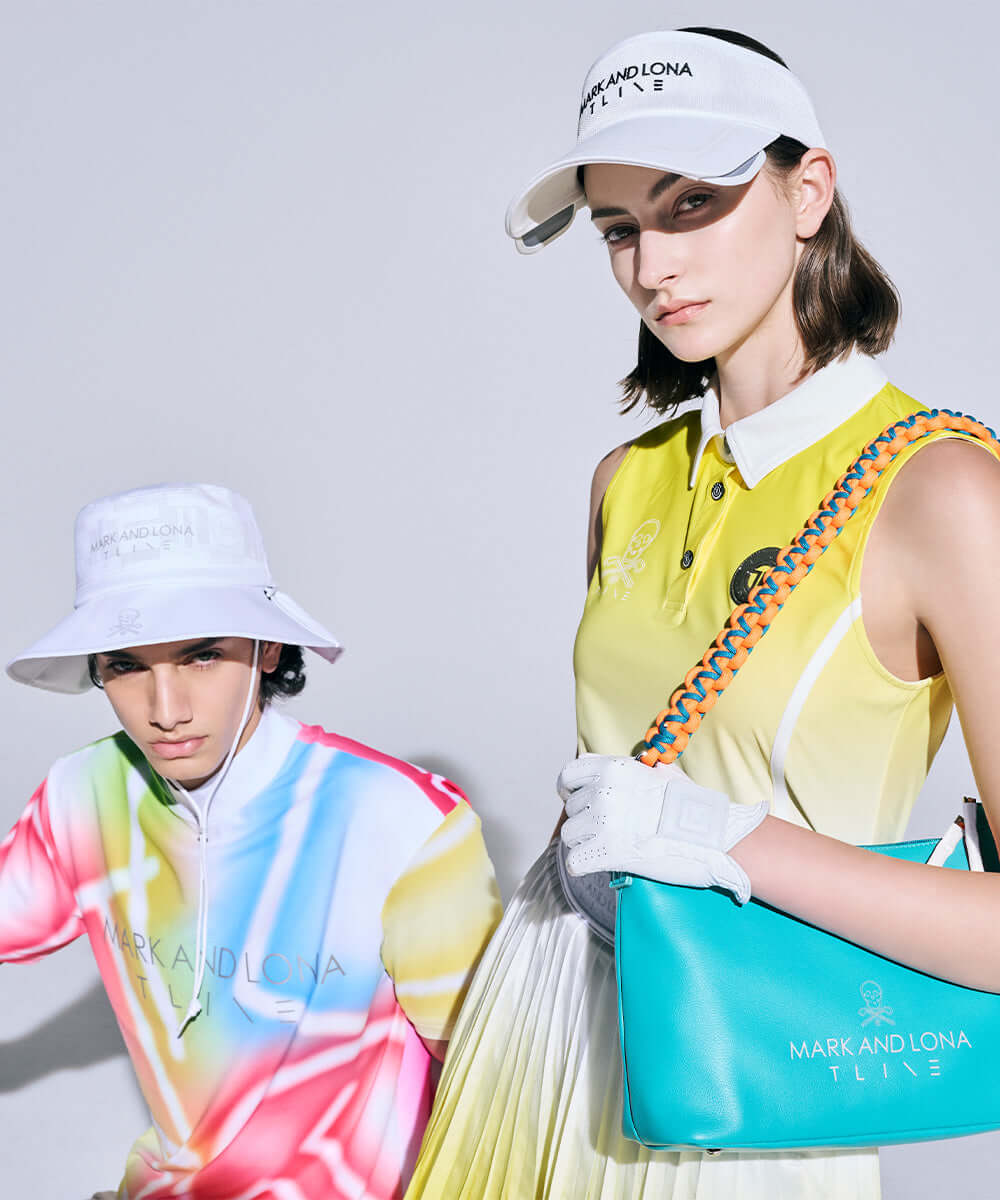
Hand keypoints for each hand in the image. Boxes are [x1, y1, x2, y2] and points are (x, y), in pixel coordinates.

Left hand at [558, 754, 767, 903]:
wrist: (715, 836)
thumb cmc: (693, 807)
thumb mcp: (662, 774)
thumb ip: (634, 771)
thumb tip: (624, 769)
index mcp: (614, 768)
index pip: (567, 775)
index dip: (570, 790)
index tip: (578, 800)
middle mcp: (604, 791)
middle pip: (570, 810)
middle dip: (586, 821)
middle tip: (610, 831)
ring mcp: (604, 822)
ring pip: (570, 836)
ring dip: (585, 844)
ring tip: (610, 847)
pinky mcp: (608, 853)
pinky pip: (574, 862)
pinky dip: (583, 867)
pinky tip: (601, 864)